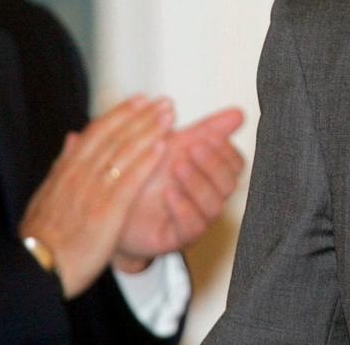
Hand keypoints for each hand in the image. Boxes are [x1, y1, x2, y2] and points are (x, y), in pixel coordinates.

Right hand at [19, 96, 172, 298]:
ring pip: (124, 153)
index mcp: (66, 170)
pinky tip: (162, 148)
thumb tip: (71, 138)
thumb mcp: (45, 194)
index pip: (96, 132)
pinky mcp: (106, 213)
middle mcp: (79, 175)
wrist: (35, 269)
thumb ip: (62, 165)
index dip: (120, 114)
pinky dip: (146, 162)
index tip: (139, 100)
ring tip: (168, 116)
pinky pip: (129, 181)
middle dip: (142, 116)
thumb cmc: (42, 238)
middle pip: (114, 137)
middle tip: (164, 102)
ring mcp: (93, 192)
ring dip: (149, 131)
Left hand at [112, 107, 244, 271]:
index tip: (207, 135)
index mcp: (209, 174)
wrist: (110, 201)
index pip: (235, 164)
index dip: (225, 150)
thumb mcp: (173, 144)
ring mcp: (194, 219)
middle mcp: (206, 198)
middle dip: (213, 164)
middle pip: (229, 184)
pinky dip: (183, 208)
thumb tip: (238, 113)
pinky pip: (192, 228)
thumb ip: (206, 129)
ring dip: (198, 183)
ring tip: (178, 166)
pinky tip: (169, 193)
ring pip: (214, 206)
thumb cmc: (144, 172)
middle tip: (192, 148)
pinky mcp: (176, 238)